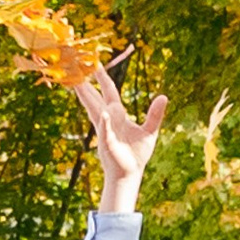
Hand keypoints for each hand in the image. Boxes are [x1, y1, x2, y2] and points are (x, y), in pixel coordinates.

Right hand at [71, 68, 166, 215]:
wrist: (130, 173)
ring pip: (94, 110)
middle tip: (76, 68)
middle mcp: (108, 120)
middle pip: (95, 98)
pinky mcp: (108, 143)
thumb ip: (155, 114)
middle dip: (86, 84)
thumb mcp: (150, 130)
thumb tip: (164, 97)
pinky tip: (104, 113)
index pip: (108, 93)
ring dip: (87, 98)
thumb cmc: (137, 153)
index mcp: (118, 115)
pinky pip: (106, 130)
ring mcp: (105, 130)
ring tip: (77, 84)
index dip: (102, 79)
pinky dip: (106, 122)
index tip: (95, 65)